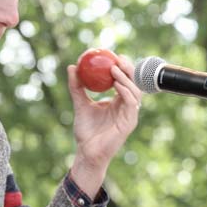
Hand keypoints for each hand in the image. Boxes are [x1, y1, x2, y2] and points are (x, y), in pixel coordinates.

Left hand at [68, 54, 141, 198]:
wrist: (86, 152)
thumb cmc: (86, 131)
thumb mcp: (80, 104)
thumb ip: (76, 87)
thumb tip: (71, 66)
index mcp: (118, 101)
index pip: (124, 79)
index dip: (122, 66)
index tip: (112, 55)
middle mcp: (126, 106)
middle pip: (134, 82)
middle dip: (128, 68)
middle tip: (117, 58)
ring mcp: (130, 114)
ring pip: (135, 90)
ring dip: (126, 78)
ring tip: (113, 69)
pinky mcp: (129, 122)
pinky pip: (131, 103)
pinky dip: (125, 91)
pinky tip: (116, 84)